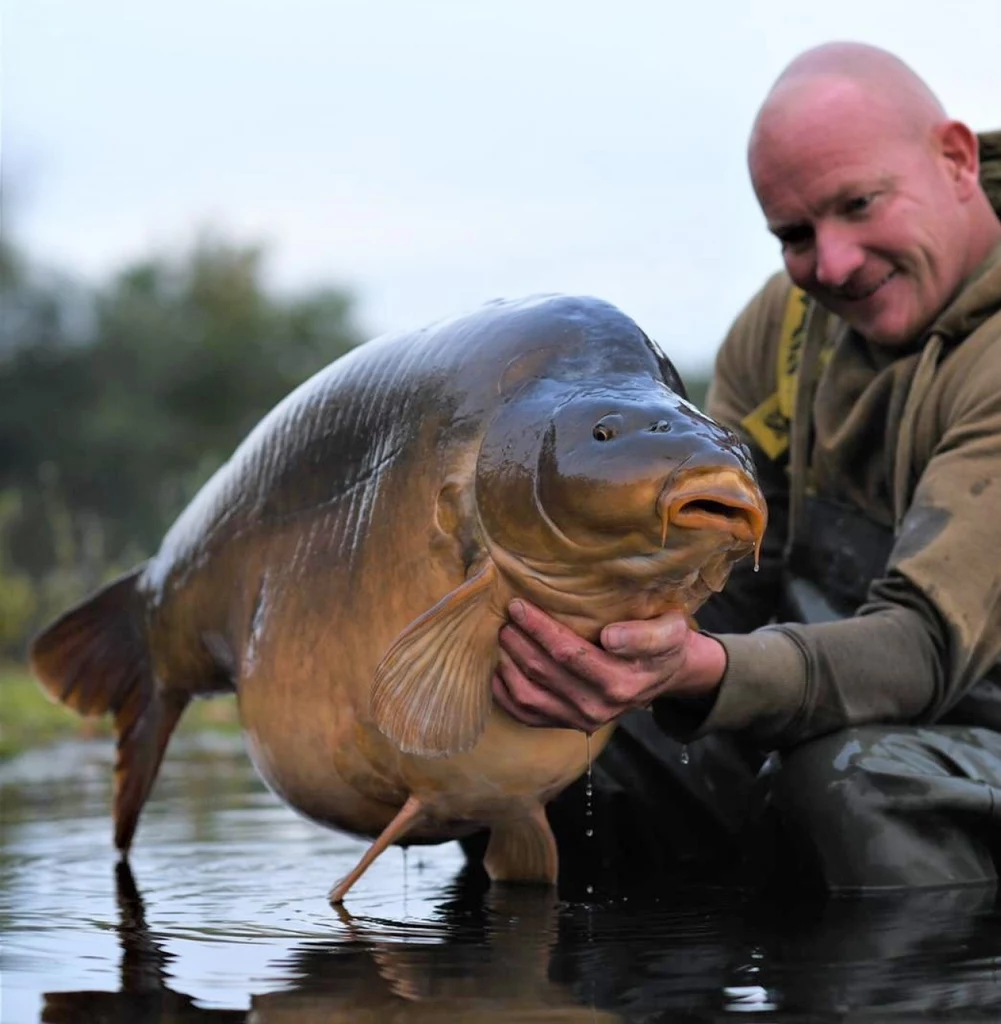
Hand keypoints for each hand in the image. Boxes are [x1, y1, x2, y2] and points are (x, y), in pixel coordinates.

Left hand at [492, 599, 726, 732]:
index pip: (570, 654)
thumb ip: (646, 635)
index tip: (519, 604)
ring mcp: (580, 720)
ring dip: (507, 662)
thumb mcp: (671, 631)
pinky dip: (504, 691)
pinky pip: (524, 714)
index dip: (540, 629)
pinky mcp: (565, 725)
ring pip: (528, 693)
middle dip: (518, 639)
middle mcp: (599, 707)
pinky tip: (498, 666)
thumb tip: (610, 637)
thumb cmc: (663, 643)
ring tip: (502, 633)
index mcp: (622, 682)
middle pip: (543, 671)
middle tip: (504, 611)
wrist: (663, 674)